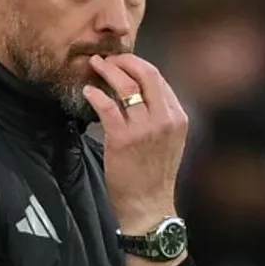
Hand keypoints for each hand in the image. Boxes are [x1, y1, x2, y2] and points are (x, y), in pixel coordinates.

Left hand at [82, 54, 188, 236]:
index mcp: (177, 117)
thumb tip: (137, 93)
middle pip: (146, 73)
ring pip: (126, 86)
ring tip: (95, 66)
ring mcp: (145, 129)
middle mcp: (165, 119)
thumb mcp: (168, 141)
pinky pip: (108, 107)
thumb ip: (158, 116)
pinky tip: (87, 91)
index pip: (159, 78)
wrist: (148, 206)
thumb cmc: (153, 175)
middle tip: (107, 59)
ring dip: (108, 71)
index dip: (138, 66)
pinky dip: (95, 94)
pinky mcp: (123, 140)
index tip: (122, 63)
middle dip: (124, 61)